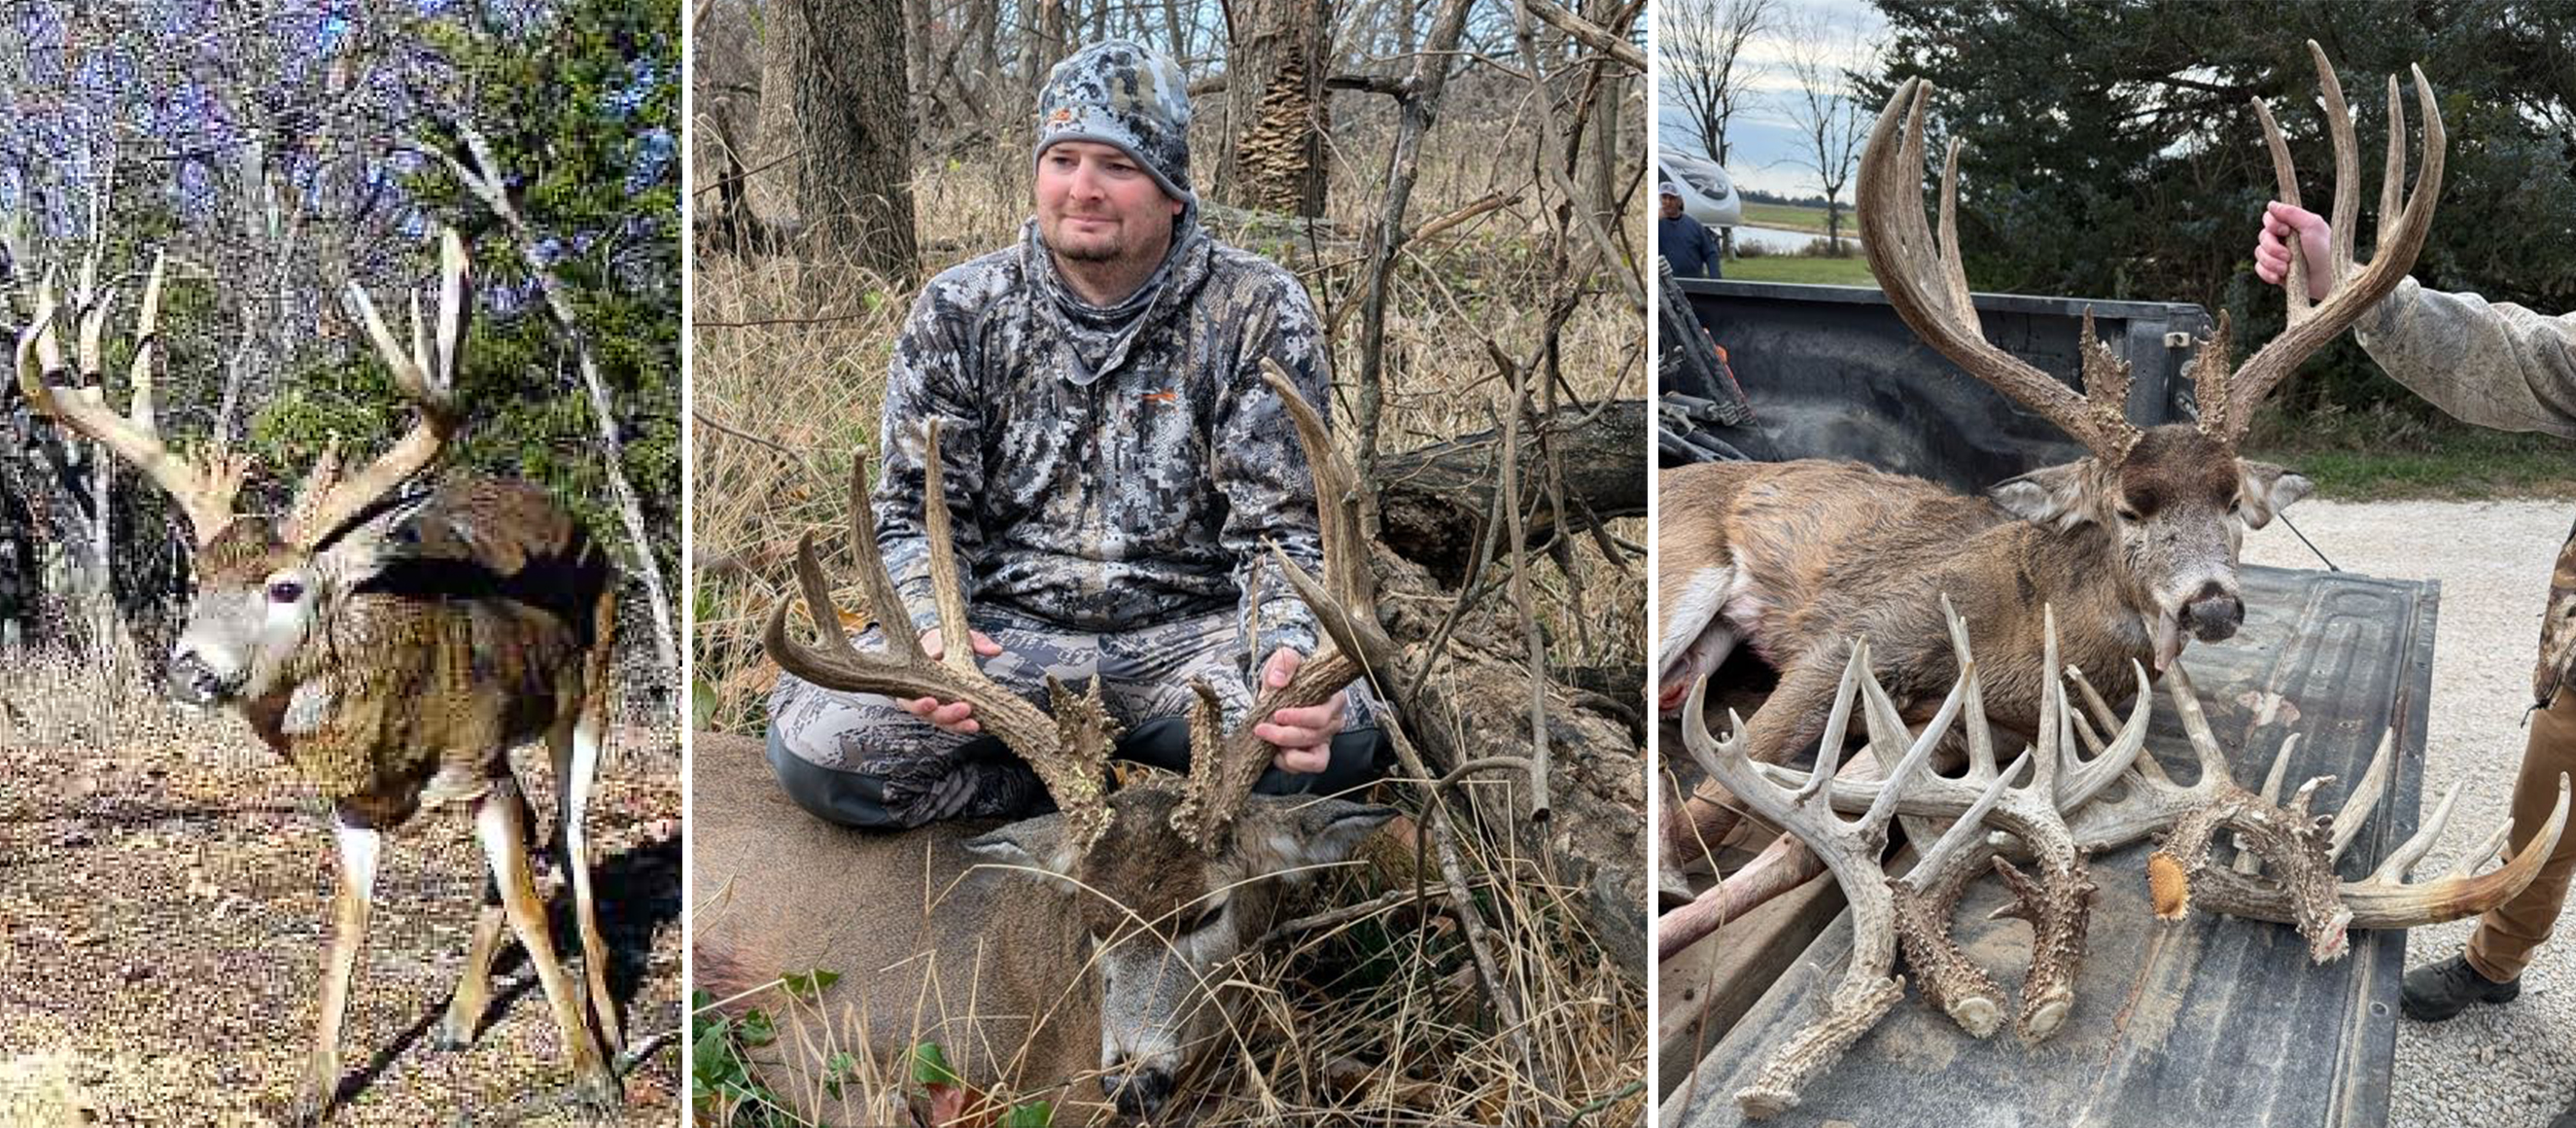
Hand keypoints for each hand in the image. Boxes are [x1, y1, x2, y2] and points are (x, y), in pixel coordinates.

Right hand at [902, 628, 1003, 734]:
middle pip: (926, 713)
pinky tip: (975, 726)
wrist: (935, 651)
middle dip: (945, 714)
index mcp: (914, 674)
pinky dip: (961, 726)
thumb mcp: (956, 638)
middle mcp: (917, 694)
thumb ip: (976, 642)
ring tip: (973, 724)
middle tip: (964, 709)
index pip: (911, 694)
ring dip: (956, 724)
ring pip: (938, 721)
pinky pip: (949, 723)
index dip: (921, 703)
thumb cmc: (942, 644)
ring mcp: (929, 705)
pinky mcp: (941, 712)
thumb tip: (996, 650)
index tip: (932, 701)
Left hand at [1252, 647, 1346, 774]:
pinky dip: (1289, 764)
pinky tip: (1275, 752)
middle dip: (1285, 735)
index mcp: (1334, 698)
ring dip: (1289, 753)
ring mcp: (1326, 740)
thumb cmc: (1286, 677)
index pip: (1322, 715)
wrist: (1277, 692)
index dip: (1300, 718)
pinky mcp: (1315, 755)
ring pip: (1315, 759)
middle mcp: (1334, 722)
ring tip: (1270, 742)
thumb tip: (1278, 681)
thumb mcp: (1282, 661)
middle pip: (1315, 736)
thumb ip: (1283, 664)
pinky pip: (1308, 768)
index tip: (1276, 714)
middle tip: (1262, 728)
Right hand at [2255, 201, 2333, 301]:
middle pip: (2262, 236)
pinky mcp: (2274, 271)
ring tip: (2286, 269)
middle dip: (2272, 247)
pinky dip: (2268, 273)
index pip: (2269, 217)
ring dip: (2271, 262)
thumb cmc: (2325, 251)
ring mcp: (2278, 255)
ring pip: (2259, 252)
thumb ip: (2292, 212)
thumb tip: (2271, 204)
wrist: (2328, 280)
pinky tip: (2280, 277)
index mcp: (2293, 226)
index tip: (2286, 231)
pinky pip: (2259, 268)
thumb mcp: (2312, 226)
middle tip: (2288, 256)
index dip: (2272, 224)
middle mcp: (2284, 239)